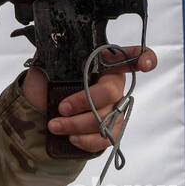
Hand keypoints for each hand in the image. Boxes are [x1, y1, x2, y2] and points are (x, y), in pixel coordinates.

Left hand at [22, 45, 157, 154]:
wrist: (39, 109)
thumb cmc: (47, 83)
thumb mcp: (48, 63)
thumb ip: (56, 54)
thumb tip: (55, 44)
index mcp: (102, 63)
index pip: (129, 56)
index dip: (142, 57)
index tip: (145, 63)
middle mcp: (113, 84)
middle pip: (110, 92)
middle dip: (84, 102)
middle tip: (61, 108)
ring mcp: (114, 108)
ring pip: (106, 118)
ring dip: (77, 124)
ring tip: (55, 125)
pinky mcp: (110, 130)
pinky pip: (107, 138)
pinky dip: (87, 140)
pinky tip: (72, 137)